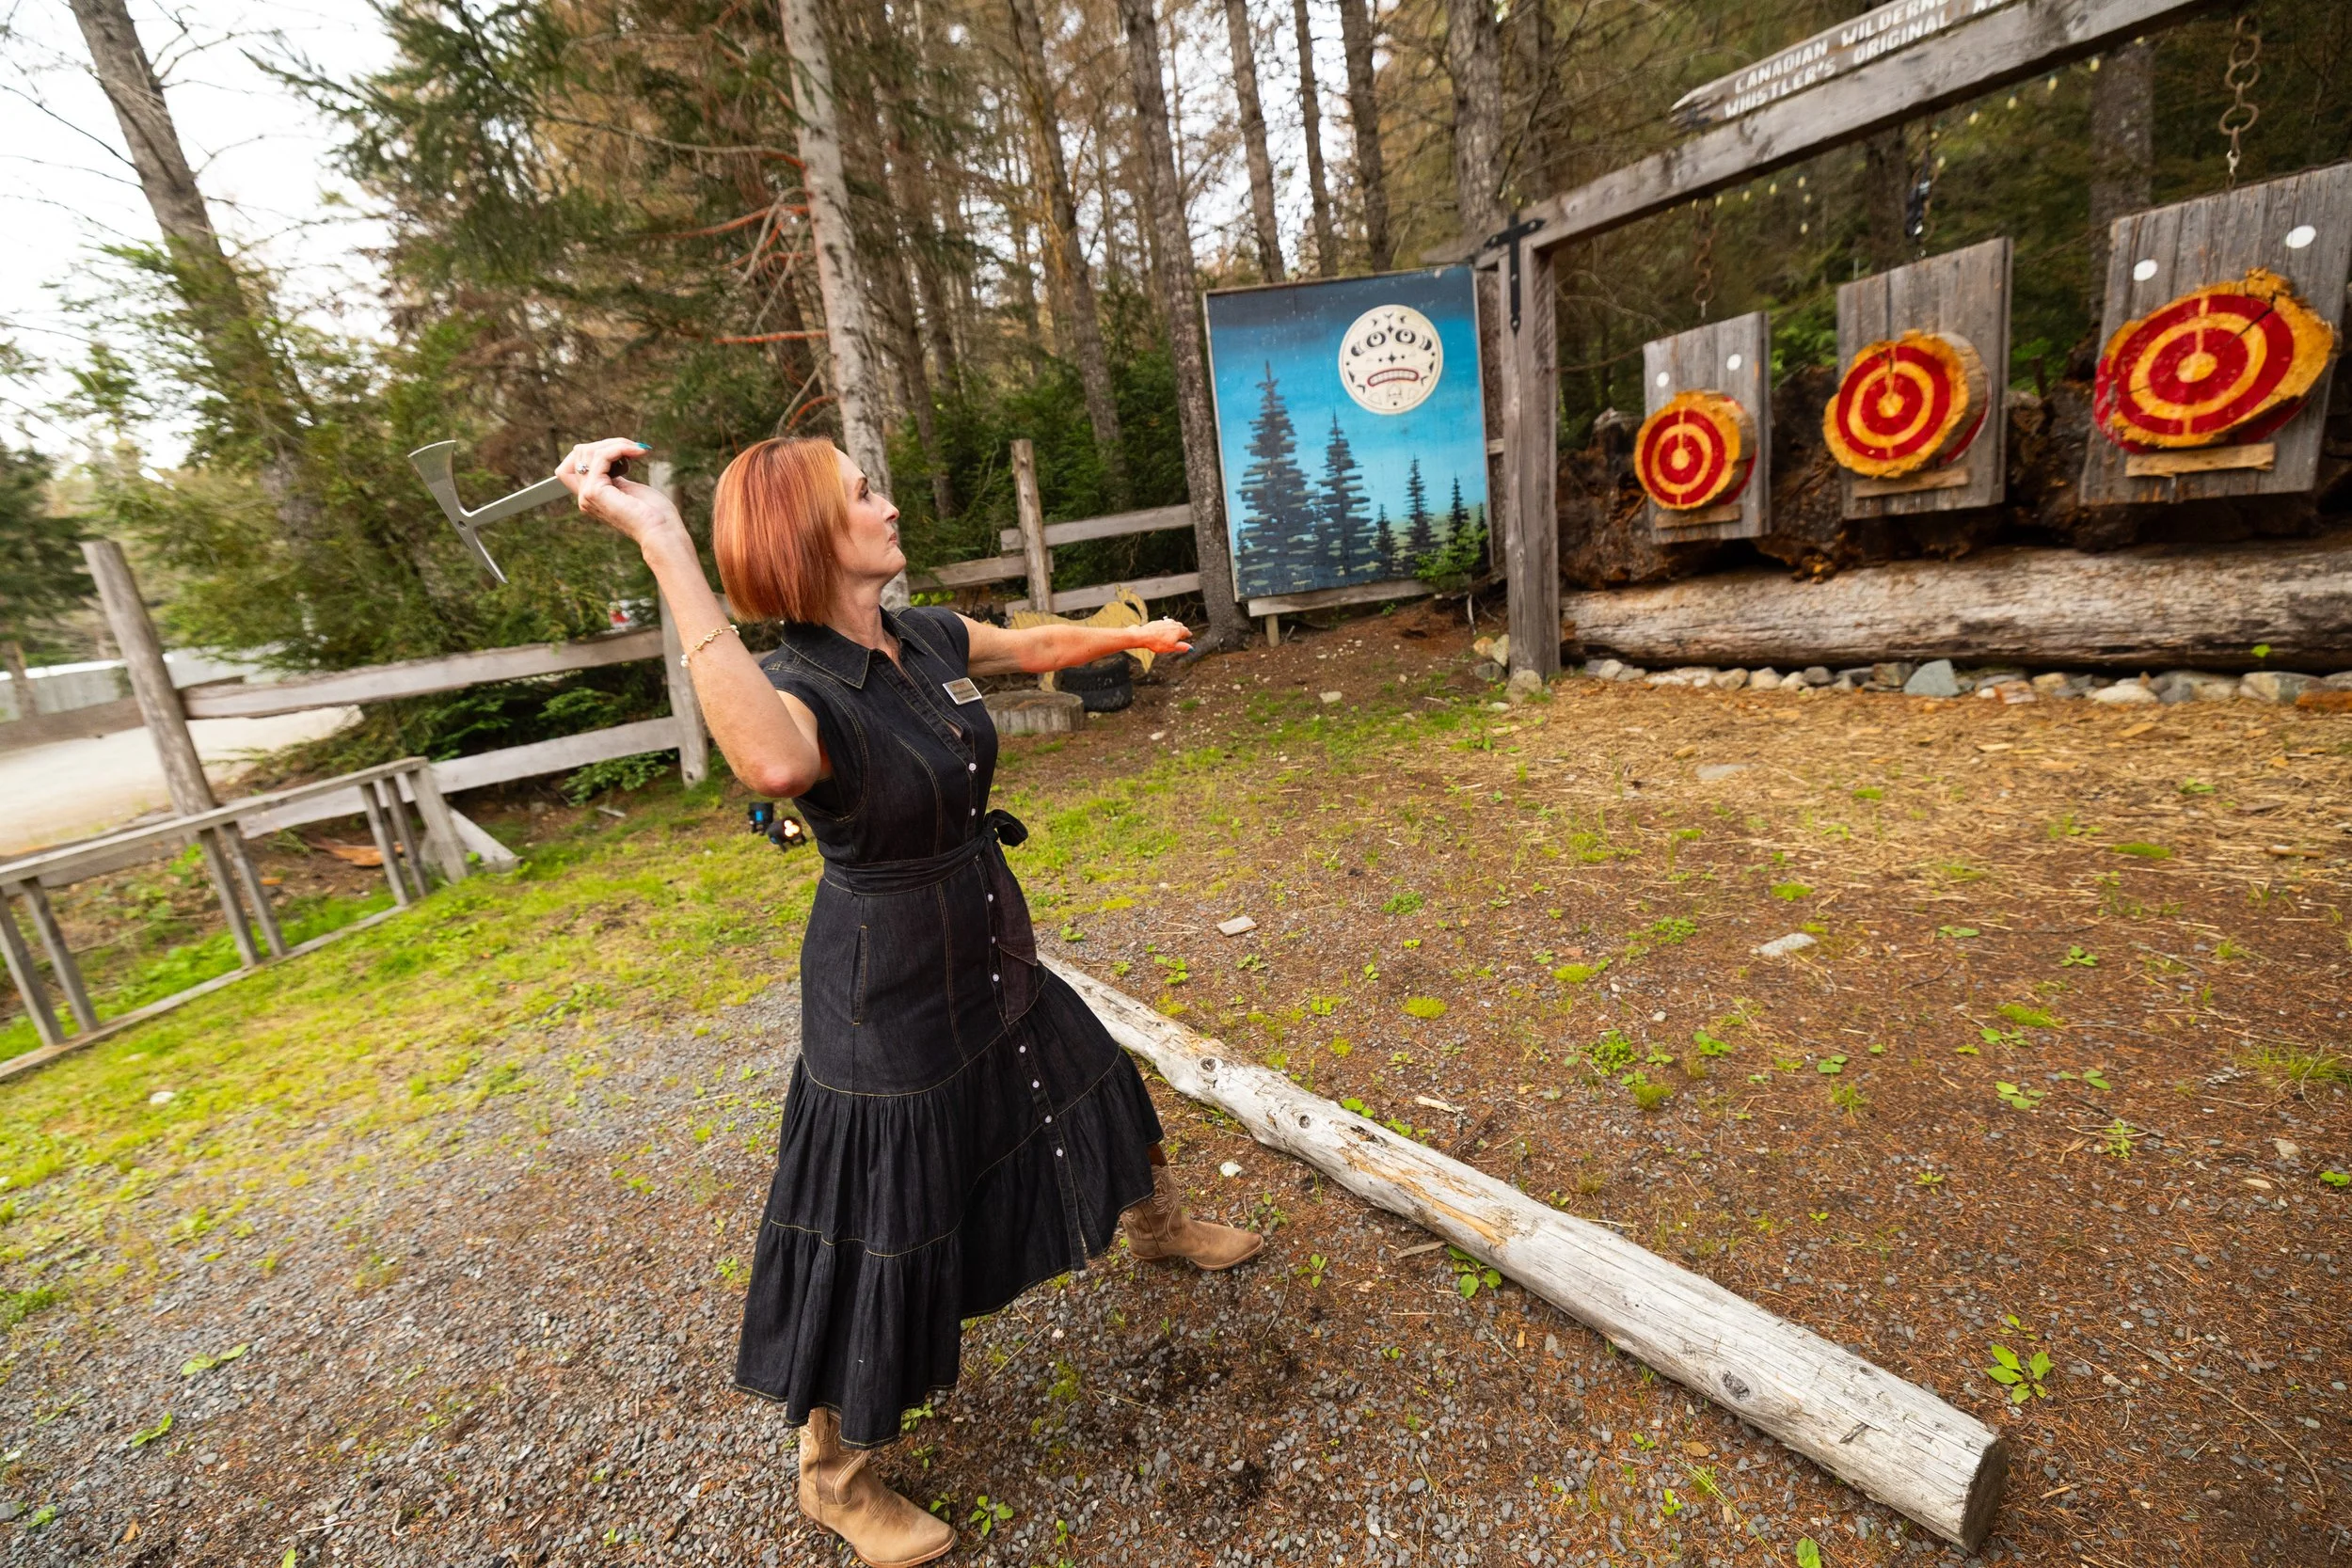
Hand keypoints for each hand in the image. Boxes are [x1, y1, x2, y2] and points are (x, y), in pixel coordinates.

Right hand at [556, 438, 681, 548]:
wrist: (662, 531)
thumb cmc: (654, 513)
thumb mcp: (628, 488)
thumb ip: (612, 474)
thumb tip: (609, 454)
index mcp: (591, 496)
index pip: (570, 465)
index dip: (591, 452)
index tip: (620, 454)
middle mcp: (584, 497)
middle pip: (579, 453)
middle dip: (606, 444)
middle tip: (632, 449)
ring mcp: (587, 495)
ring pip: (588, 451)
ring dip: (616, 444)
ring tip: (637, 451)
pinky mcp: (594, 492)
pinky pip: (600, 457)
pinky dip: (619, 449)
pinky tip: (638, 453)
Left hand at [1127, 618, 1192, 656]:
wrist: (1143, 636)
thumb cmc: (1157, 642)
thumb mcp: (1171, 647)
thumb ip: (1182, 647)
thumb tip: (1191, 648)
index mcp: (1178, 630)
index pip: (1186, 631)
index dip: (1188, 634)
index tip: (1189, 635)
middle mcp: (1173, 624)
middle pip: (1180, 626)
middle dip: (1182, 630)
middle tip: (1183, 634)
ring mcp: (1165, 622)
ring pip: (1173, 623)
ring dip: (1176, 627)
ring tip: (1175, 631)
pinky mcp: (1158, 622)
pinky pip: (1166, 623)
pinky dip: (1168, 626)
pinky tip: (1165, 629)